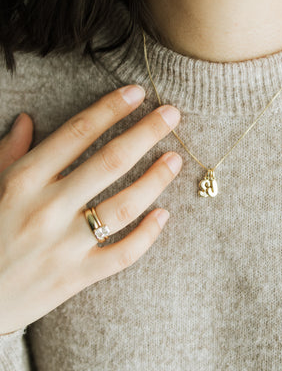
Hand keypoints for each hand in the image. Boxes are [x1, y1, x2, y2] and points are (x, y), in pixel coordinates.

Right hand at [0, 86, 181, 334]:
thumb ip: (10, 151)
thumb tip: (28, 119)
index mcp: (23, 180)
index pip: (77, 133)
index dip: (111, 108)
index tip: (137, 93)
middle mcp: (46, 209)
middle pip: (110, 162)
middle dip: (146, 133)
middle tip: (172, 114)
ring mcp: (63, 246)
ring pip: (123, 206)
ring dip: (155, 179)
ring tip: (174, 159)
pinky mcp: (75, 277)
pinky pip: (122, 254)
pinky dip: (147, 234)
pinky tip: (164, 214)